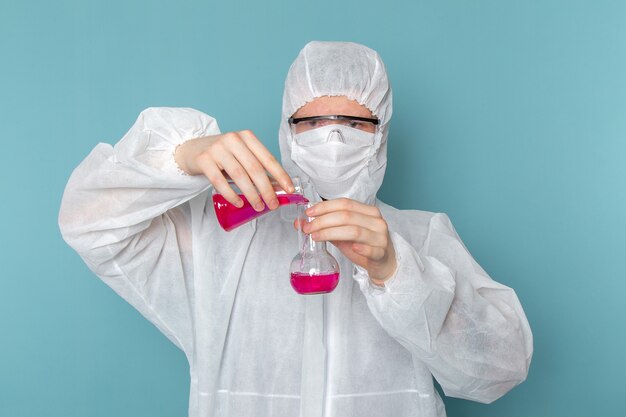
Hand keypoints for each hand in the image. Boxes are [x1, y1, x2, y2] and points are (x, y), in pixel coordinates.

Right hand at [175, 130, 293, 210]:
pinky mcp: (204, 159)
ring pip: (239, 175)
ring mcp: (217, 148)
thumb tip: (277, 187)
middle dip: (266, 189)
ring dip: (251, 194)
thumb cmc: (222, 154)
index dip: (280, 175)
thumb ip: (256, 166)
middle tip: (273, 204)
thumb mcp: (241, 154)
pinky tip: (238, 203)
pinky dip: (231, 195)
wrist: (192, 149)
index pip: (268, 158)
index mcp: (247, 137)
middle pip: (255, 168)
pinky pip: (219, 181)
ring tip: (258, 206)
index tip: (290, 189)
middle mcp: (233, 139)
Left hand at [302, 198, 396, 283]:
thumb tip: (302, 223)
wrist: (384, 263)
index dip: (325, 207)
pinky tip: (352, 248)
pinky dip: (361, 248)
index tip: (309, 213)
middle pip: (346, 216)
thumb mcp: (344, 234)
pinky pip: (372, 249)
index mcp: (368, 211)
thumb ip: (327, 227)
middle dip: (323, 221)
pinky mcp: (382, 253)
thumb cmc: (363, 245)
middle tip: (308, 228)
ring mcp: (381, 237)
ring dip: (331, 233)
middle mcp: (376, 221)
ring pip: (354, 231)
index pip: (345, 203)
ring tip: (315, 237)